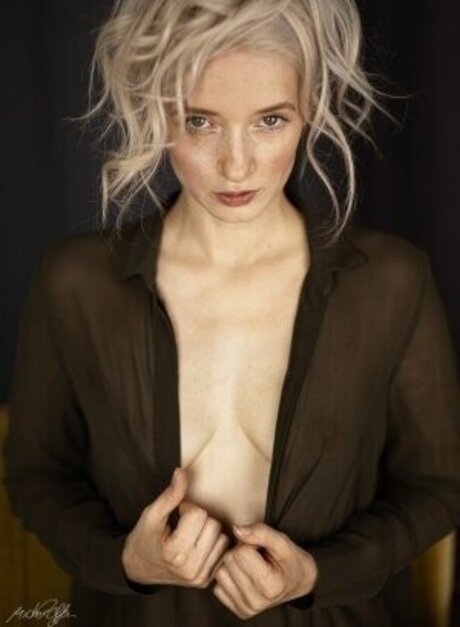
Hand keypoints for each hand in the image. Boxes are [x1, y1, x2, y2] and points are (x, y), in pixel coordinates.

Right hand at [121, 467, 229, 587]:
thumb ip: (170, 494)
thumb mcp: (152, 514)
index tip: (178, 513)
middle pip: (214, 526)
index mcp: (175, 554)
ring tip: (191, 534)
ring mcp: (200, 578)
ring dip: (209, 531)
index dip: (188, 508)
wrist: (138, 568)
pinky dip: (214, 544)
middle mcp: (190, 570)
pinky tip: (199, 543)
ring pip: (223, 538)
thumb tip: (182, 472)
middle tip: (184, 524)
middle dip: (200, 519)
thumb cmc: (144, 538)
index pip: (199, 515)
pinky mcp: (207, 581)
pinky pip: (224, 551)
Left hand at [212, 522, 317, 618]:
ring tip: (251, 565)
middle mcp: (256, 603)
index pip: (241, 552)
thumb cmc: (289, 559)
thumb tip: (236, 529)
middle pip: (229, 561)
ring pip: (220, 572)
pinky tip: (245, 576)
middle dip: (241, 551)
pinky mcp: (238, 611)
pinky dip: (229, 577)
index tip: (262, 548)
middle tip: (257, 555)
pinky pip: (217, 585)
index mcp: (269, 587)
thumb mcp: (282, 541)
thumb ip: (261, 532)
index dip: (251, 543)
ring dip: (233, 564)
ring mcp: (246, 609)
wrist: (297, 581)